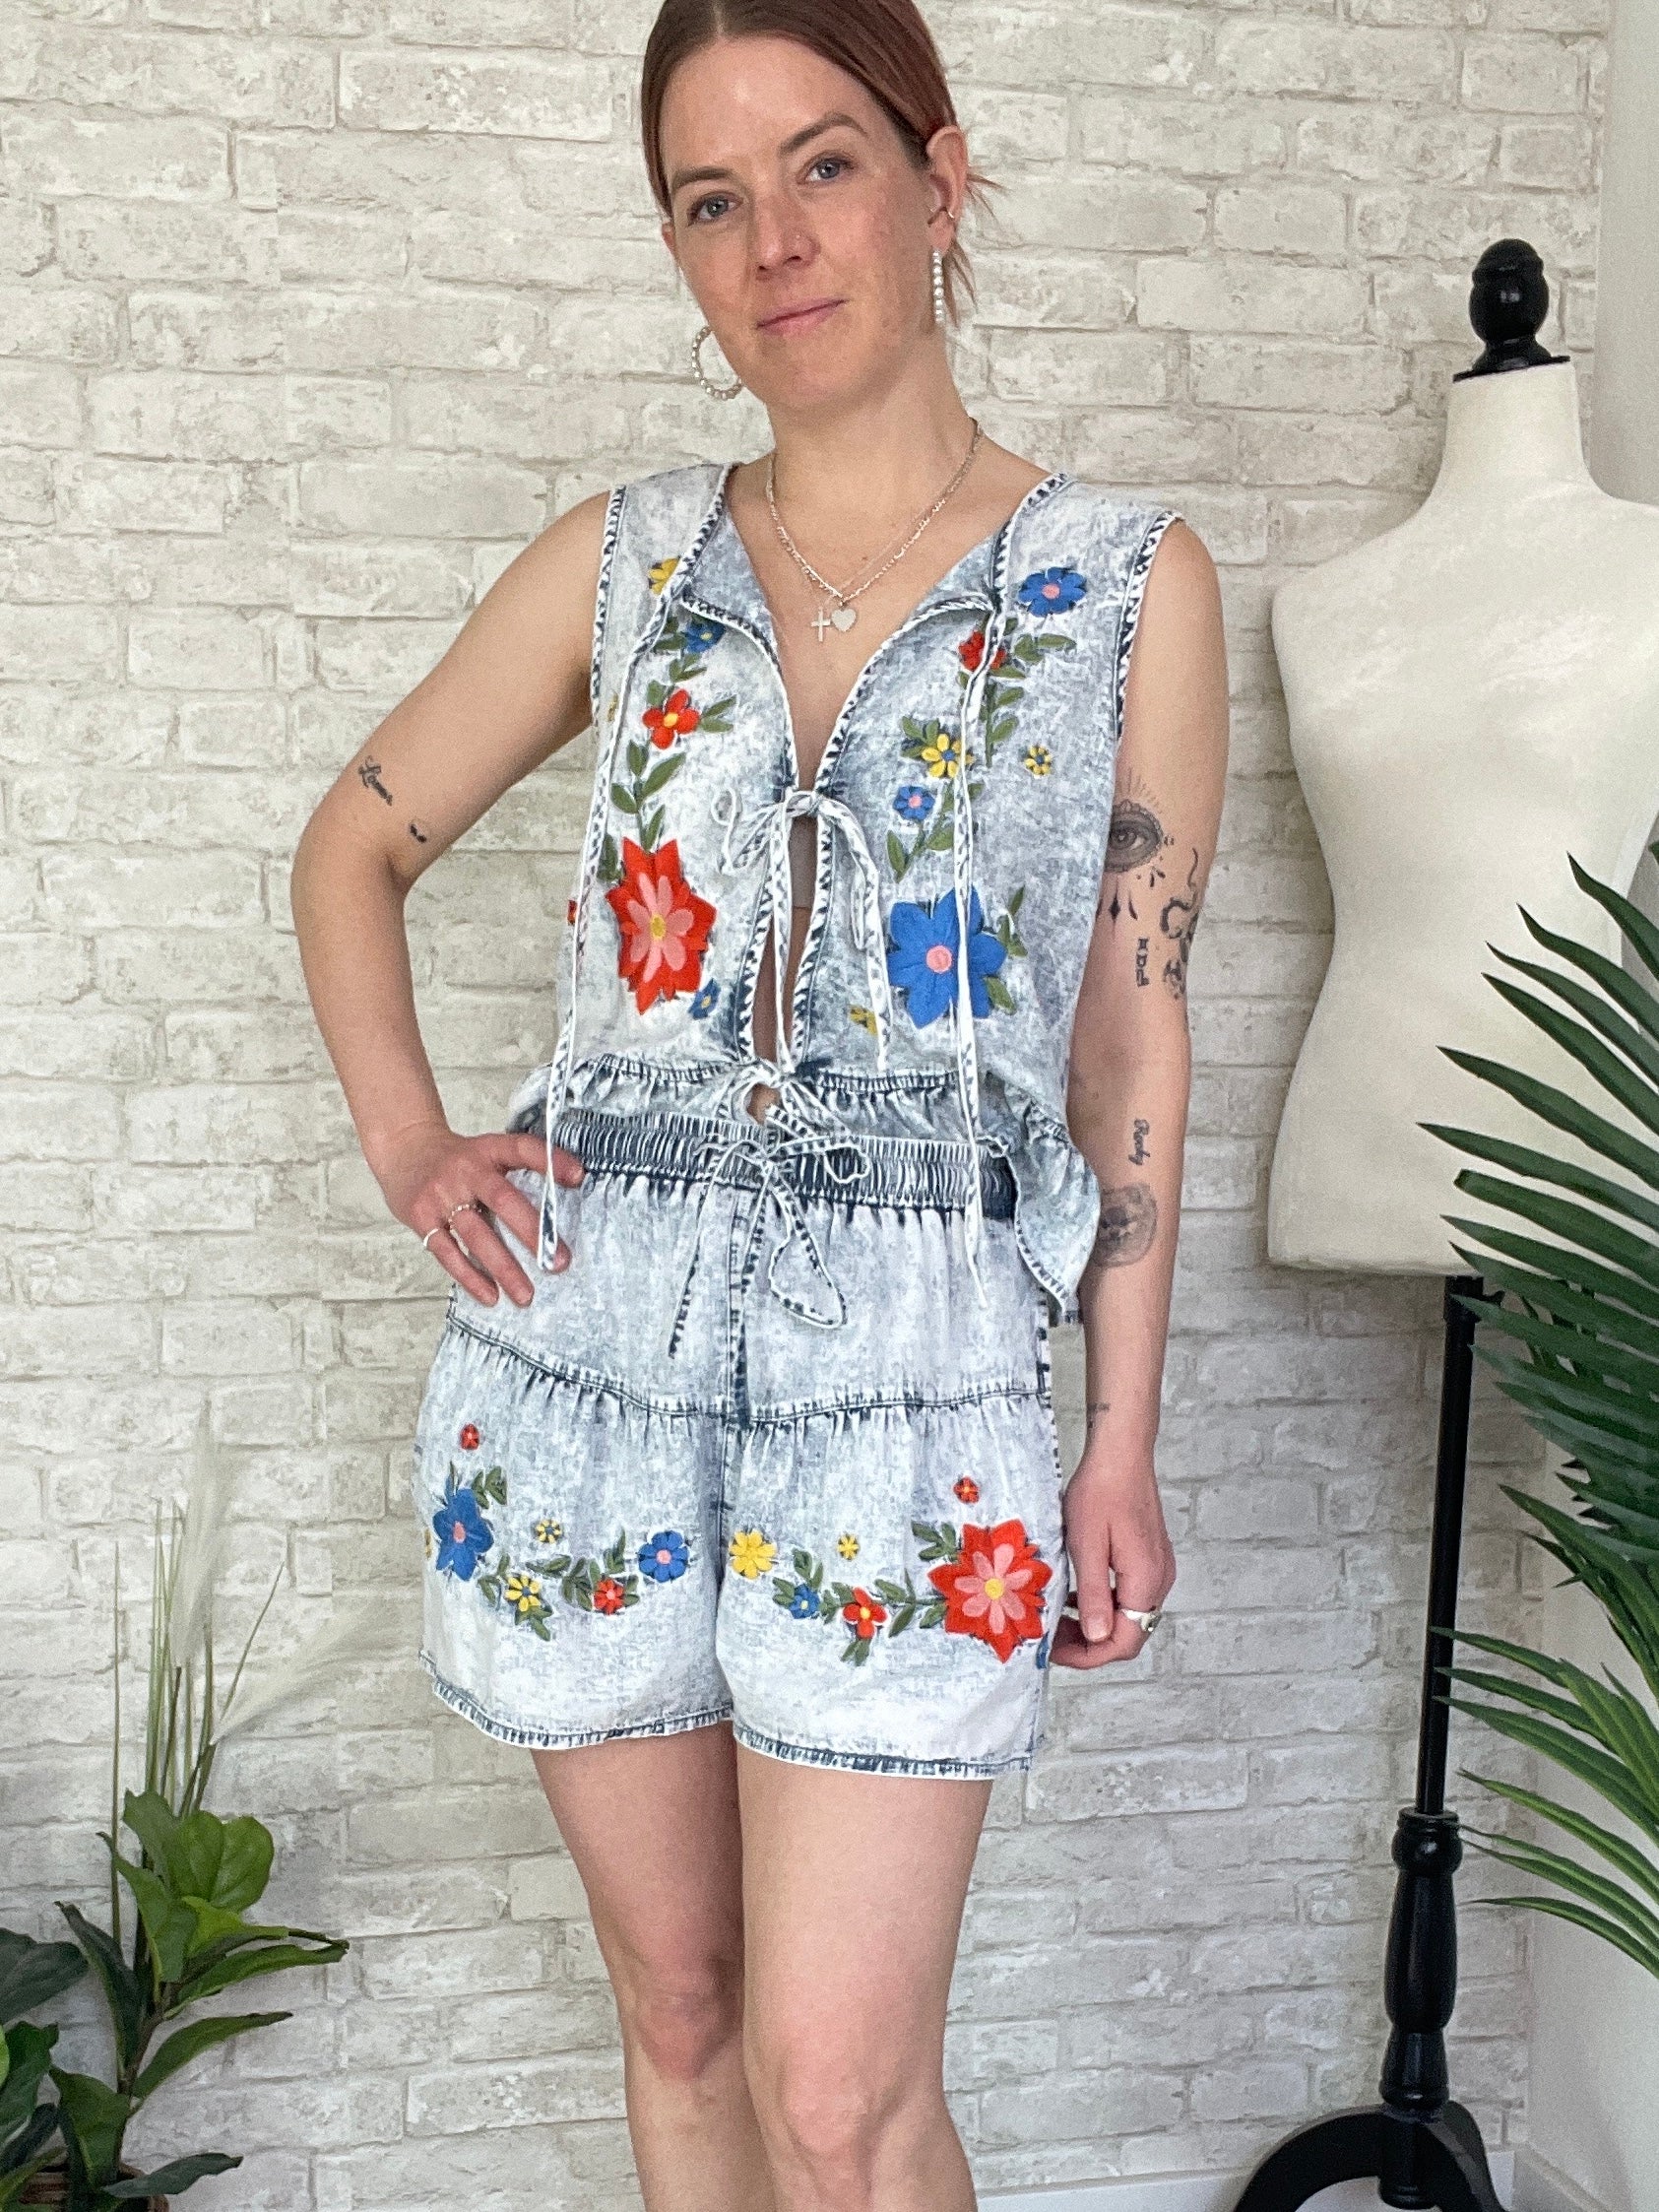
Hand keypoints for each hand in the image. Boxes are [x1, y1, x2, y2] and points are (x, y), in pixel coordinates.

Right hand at [374, 1122, 585, 1307]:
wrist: (403, 1149)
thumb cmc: (456, 1158)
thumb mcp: (487, 1151)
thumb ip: (517, 1169)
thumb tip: (568, 1194)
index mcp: (488, 1150)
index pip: (523, 1149)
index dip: (552, 1160)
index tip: (578, 1177)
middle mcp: (466, 1170)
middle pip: (503, 1200)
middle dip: (533, 1233)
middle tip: (558, 1262)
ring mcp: (441, 1194)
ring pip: (477, 1234)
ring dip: (503, 1268)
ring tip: (526, 1295)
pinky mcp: (421, 1217)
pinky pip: (448, 1252)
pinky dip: (470, 1276)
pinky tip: (491, 1295)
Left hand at [1050, 1452, 1174, 1669]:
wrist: (1121, 1453)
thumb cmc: (1101, 1491)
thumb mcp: (1087, 1545)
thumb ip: (1094, 1594)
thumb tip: (1097, 1637)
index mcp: (1145, 1581)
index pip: (1124, 1642)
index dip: (1088, 1655)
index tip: (1055, 1651)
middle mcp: (1159, 1580)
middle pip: (1129, 1633)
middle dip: (1089, 1643)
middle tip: (1051, 1637)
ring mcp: (1158, 1569)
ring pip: (1129, 1616)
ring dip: (1095, 1624)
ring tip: (1058, 1620)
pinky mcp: (1151, 1558)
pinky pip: (1129, 1595)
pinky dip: (1104, 1604)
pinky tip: (1078, 1597)